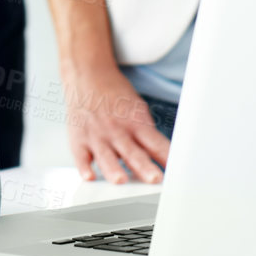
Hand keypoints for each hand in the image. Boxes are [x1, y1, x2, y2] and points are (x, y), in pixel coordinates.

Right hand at [61, 63, 168, 185]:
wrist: (88, 75)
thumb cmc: (116, 96)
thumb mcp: (138, 109)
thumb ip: (148, 136)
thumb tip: (165, 159)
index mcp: (136, 122)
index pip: (155, 143)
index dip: (166, 157)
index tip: (175, 174)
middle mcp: (118, 130)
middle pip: (133, 152)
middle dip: (144, 167)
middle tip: (154, 179)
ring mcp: (97, 135)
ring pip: (107, 156)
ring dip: (113, 169)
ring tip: (120, 180)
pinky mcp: (79, 139)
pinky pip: (80, 156)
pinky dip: (83, 166)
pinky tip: (88, 176)